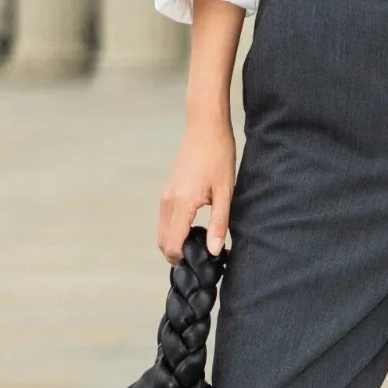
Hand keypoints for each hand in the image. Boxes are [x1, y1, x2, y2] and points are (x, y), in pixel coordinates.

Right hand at [158, 112, 236, 260]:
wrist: (205, 127)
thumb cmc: (218, 155)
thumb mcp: (225, 192)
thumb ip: (218, 223)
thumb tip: (213, 250)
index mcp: (181, 204)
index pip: (172, 245)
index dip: (184, 259)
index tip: (202, 261)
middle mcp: (167, 201)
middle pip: (162, 242)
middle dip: (178, 254)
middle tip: (202, 254)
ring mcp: (165, 195)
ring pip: (161, 231)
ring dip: (175, 241)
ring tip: (201, 240)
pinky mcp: (167, 189)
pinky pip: (164, 218)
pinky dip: (173, 229)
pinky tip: (194, 225)